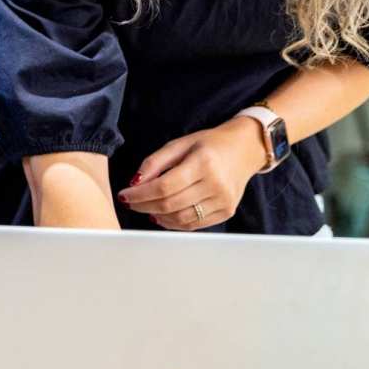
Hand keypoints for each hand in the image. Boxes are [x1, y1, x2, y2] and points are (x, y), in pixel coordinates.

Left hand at [115, 117, 266, 230]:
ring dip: (157, 216)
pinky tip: (162, 215)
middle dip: (144, 206)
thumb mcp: (179, 143)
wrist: (244, 150)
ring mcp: (223, 201)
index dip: (140, 194)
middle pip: (170, 204)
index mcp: (203, 162)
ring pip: (181, 219)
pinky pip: (194, 225)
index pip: (164, 186)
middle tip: (130, 203)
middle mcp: (215, 184)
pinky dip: (174, 223)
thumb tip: (135, 182)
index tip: (124, 195)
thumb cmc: (209, 144)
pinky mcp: (227, 212)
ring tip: (145, 208)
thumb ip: (155, 162)